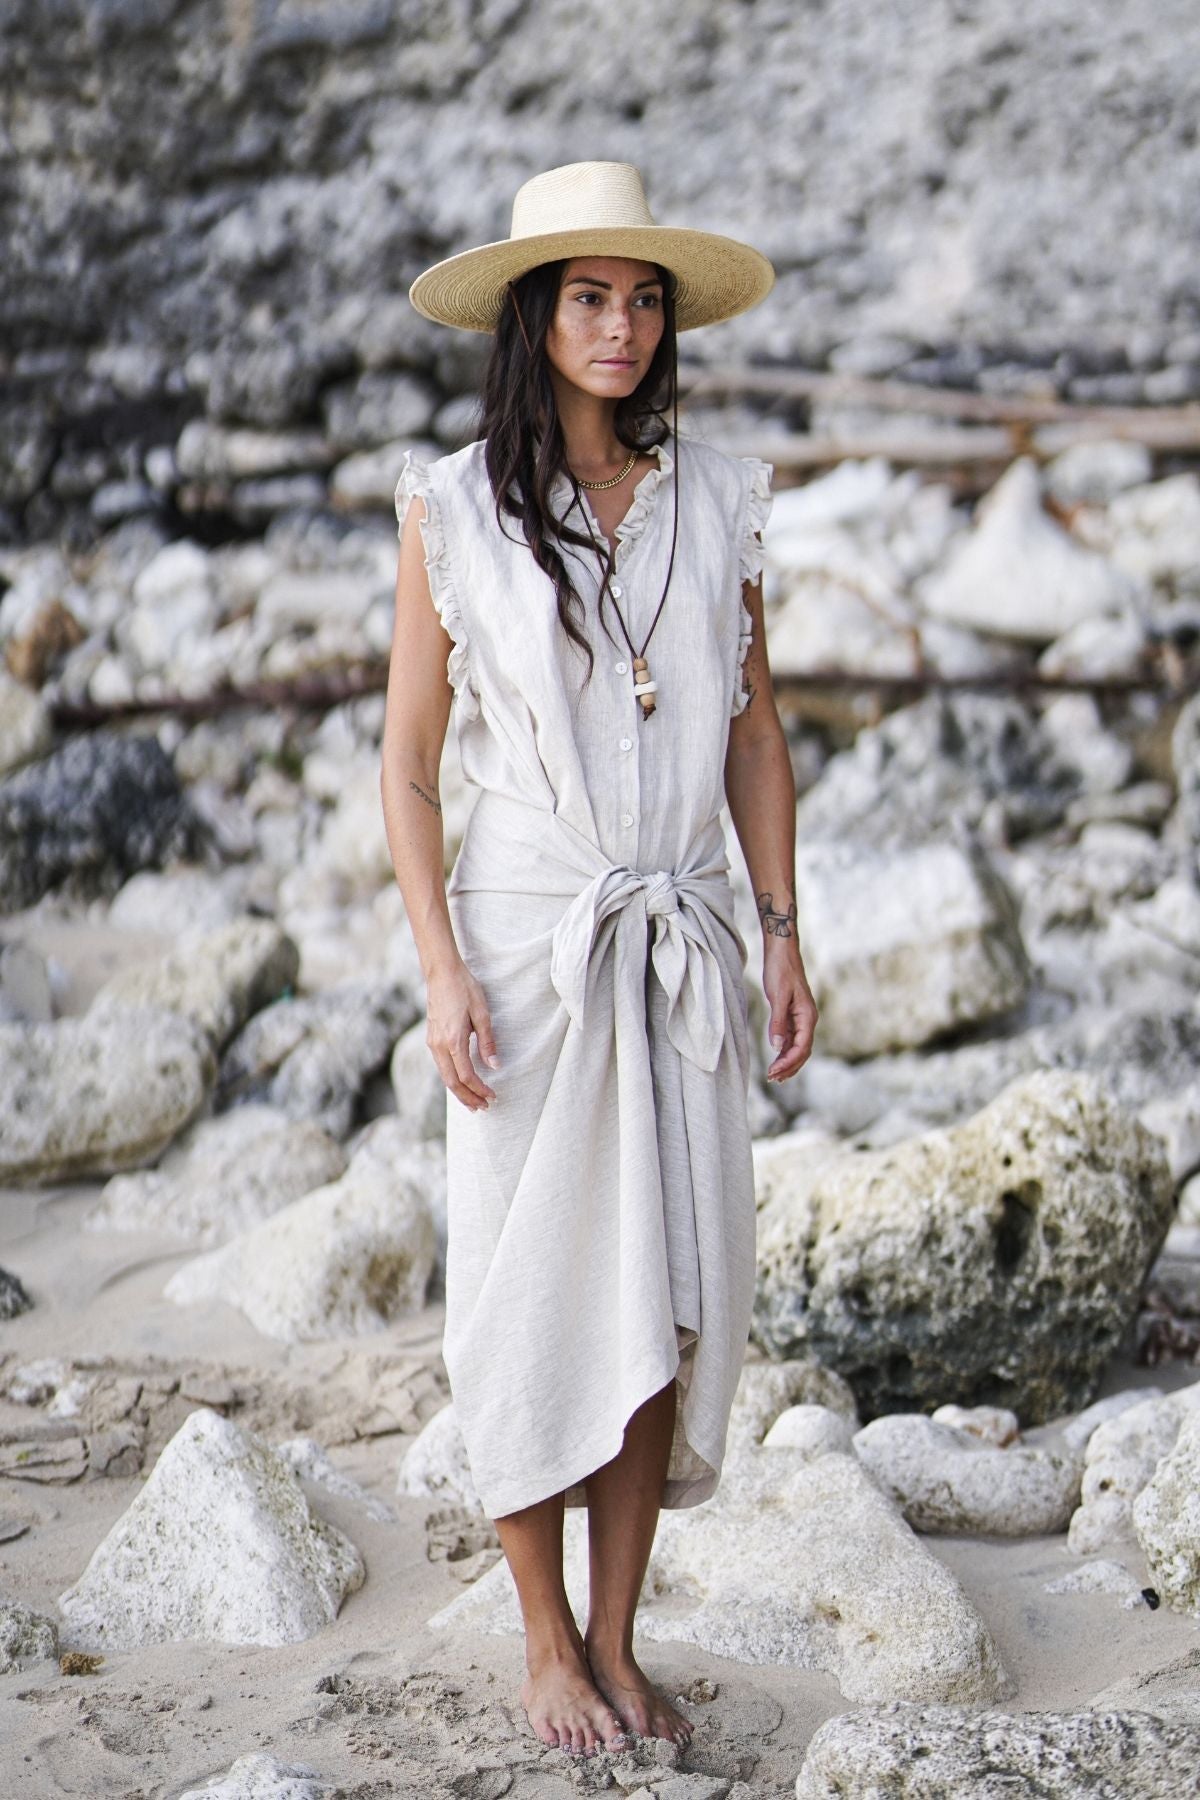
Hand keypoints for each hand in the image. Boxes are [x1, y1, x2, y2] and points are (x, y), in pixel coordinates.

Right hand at [425, 960, 498, 1110]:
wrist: (442, 973)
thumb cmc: (464, 989)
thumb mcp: (482, 1014)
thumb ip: (487, 1042)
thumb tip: (494, 1066)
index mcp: (453, 1041)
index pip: (466, 1076)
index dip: (480, 1089)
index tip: (493, 1096)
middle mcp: (439, 1045)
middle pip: (452, 1083)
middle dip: (468, 1098)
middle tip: (483, 1108)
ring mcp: (432, 1042)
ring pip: (444, 1076)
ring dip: (459, 1091)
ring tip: (473, 1102)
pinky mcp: (431, 1038)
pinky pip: (441, 1066)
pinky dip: (451, 1079)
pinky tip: (461, 1082)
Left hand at [762, 939, 817, 1081]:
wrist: (782, 951)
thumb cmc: (781, 970)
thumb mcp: (777, 996)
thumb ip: (777, 1022)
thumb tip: (776, 1047)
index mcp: (808, 1016)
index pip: (802, 1047)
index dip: (788, 1062)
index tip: (773, 1071)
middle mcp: (807, 1020)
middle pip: (802, 1051)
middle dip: (789, 1067)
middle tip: (772, 1078)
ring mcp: (801, 1018)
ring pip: (798, 1047)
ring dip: (787, 1062)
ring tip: (775, 1075)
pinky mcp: (793, 1015)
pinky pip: (791, 1038)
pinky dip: (784, 1051)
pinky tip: (776, 1059)